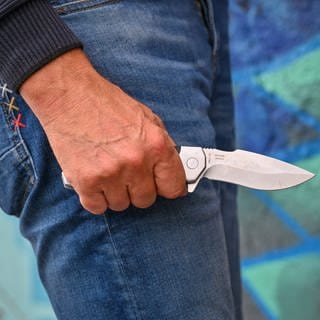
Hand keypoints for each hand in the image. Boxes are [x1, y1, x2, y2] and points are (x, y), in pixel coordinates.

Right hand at [20, 49, 186, 213]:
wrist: (69, 95)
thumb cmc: (107, 104)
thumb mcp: (146, 118)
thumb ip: (162, 146)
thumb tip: (169, 171)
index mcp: (156, 145)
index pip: (174, 186)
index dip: (168, 189)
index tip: (163, 188)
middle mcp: (136, 162)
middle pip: (146, 200)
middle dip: (138, 190)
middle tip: (127, 174)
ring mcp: (111, 174)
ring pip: (121, 205)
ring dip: (116, 193)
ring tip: (107, 172)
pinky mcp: (86, 182)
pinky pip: (98, 207)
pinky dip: (96, 198)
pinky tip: (94, 180)